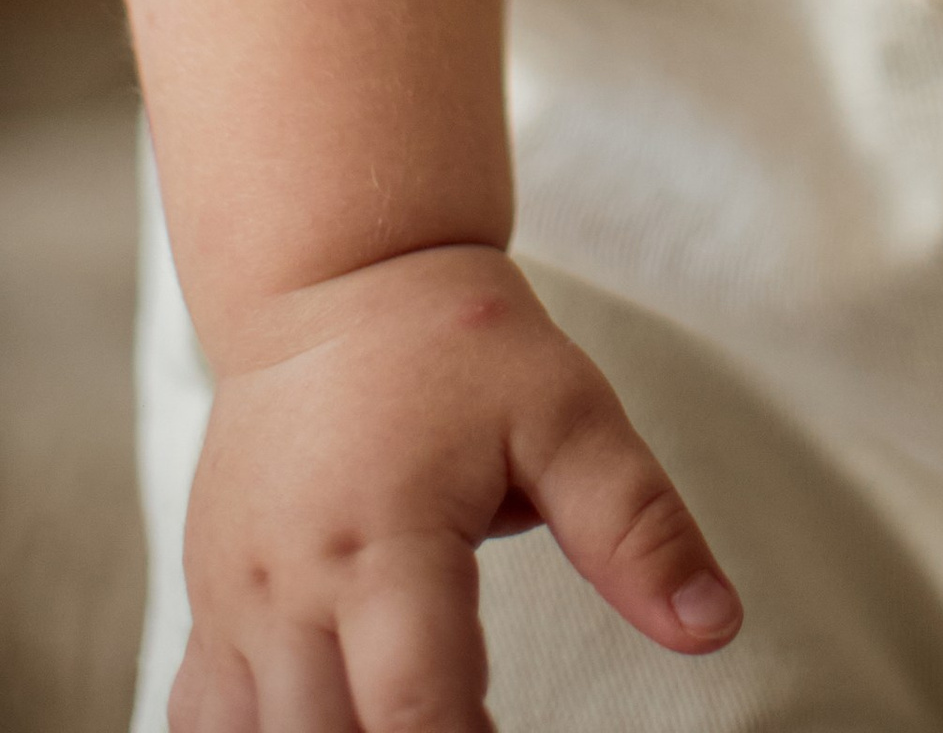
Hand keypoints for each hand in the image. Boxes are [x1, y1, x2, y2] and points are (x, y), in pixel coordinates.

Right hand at [169, 244, 739, 732]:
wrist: (335, 276)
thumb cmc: (462, 343)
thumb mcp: (569, 412)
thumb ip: (638, 527)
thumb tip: (715, 627)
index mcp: (387, 537)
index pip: (414, 703)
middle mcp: (291, 581)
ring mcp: (234, 598)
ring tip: (404, 726)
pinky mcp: (209, 602)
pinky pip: (204, 718)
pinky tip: (326, 726)